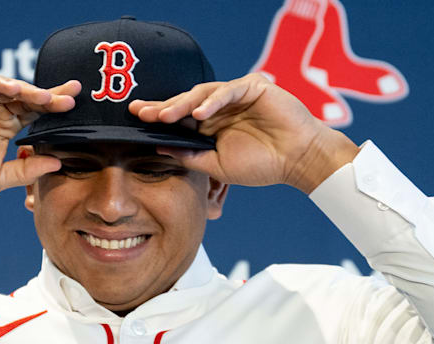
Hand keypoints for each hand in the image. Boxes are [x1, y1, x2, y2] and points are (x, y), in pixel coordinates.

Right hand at [0, 74, 80, 199]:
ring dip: (28, 90)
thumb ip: (26, 170)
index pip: (37, 114)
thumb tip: (58, 163)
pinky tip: (13, 89)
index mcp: (7, 128)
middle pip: (28, 97)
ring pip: (9, 87)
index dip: (56, 109)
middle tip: (72, 94)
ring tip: (46, 97)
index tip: (77, 107)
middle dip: (51, 95)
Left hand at [128, 74, 357, 192]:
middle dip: (162, 108)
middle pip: (185, 102)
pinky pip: (228, 91)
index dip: (158, 117)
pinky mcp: (253, 87)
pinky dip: (213, 101)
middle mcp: (220, 107)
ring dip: (182, 104)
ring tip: (165, 116)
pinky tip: (199, 114)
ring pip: (202, 94)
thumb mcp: (217, 166)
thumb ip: (190, 157)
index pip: (179, 118)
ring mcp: (236, 96)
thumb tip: (159, 148)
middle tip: (140, 113)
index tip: (135, 120)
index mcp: (211, 125)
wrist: (298, 160)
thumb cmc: (262, 165)